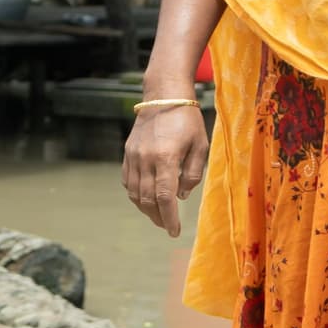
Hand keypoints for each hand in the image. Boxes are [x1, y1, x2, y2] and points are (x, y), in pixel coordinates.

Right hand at [123, 100, 210, 236]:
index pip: (164, 197)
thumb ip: (192, 174)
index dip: (169, 218)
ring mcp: (133, 156)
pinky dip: (135, 194)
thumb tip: (181, 196)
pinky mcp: (127, 152)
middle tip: (168, 226)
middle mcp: (145, 159)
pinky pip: (127, 181)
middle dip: (158, 217)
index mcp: (166, 157)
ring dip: (145, 209)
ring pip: (134, 193)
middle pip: (147, 199)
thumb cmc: (187, 120)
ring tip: (158, 216)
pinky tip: (145, 199)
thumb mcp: (200, 146)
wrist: (163, 96)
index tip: (174, 231)